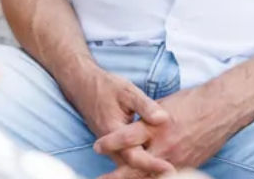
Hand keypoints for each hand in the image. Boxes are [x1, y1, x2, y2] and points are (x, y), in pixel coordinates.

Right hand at [60, 66, 174, 174]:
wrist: (81, 84)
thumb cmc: (105, 86)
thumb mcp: (127, 91)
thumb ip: (145, 106)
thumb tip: (164, 118)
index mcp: (113, 131)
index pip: (134, 156)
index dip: (152, 164)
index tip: (169, 168)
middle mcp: (110, 144)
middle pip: (130, 167)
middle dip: (150, 172)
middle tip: (171, 174)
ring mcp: (110, 146)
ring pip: (127, 165)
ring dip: (144, 170)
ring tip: (166, 173)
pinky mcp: (112, 145)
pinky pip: (126, 159)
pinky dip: (139, 163)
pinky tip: (153, 164)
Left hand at [95, 84, 242, 177]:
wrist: (220, 110)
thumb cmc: (190, 103)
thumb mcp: (162, 104)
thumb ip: (145, 117)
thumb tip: (131, 125)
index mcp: (155, 126)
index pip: (126, 137)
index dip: (110, 143)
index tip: (96, 147)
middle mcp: (165, 145)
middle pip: (135, 165)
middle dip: (116, 176)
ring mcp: (177, 159)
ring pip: (150, 176)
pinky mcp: (187, 165)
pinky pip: (166, 177)